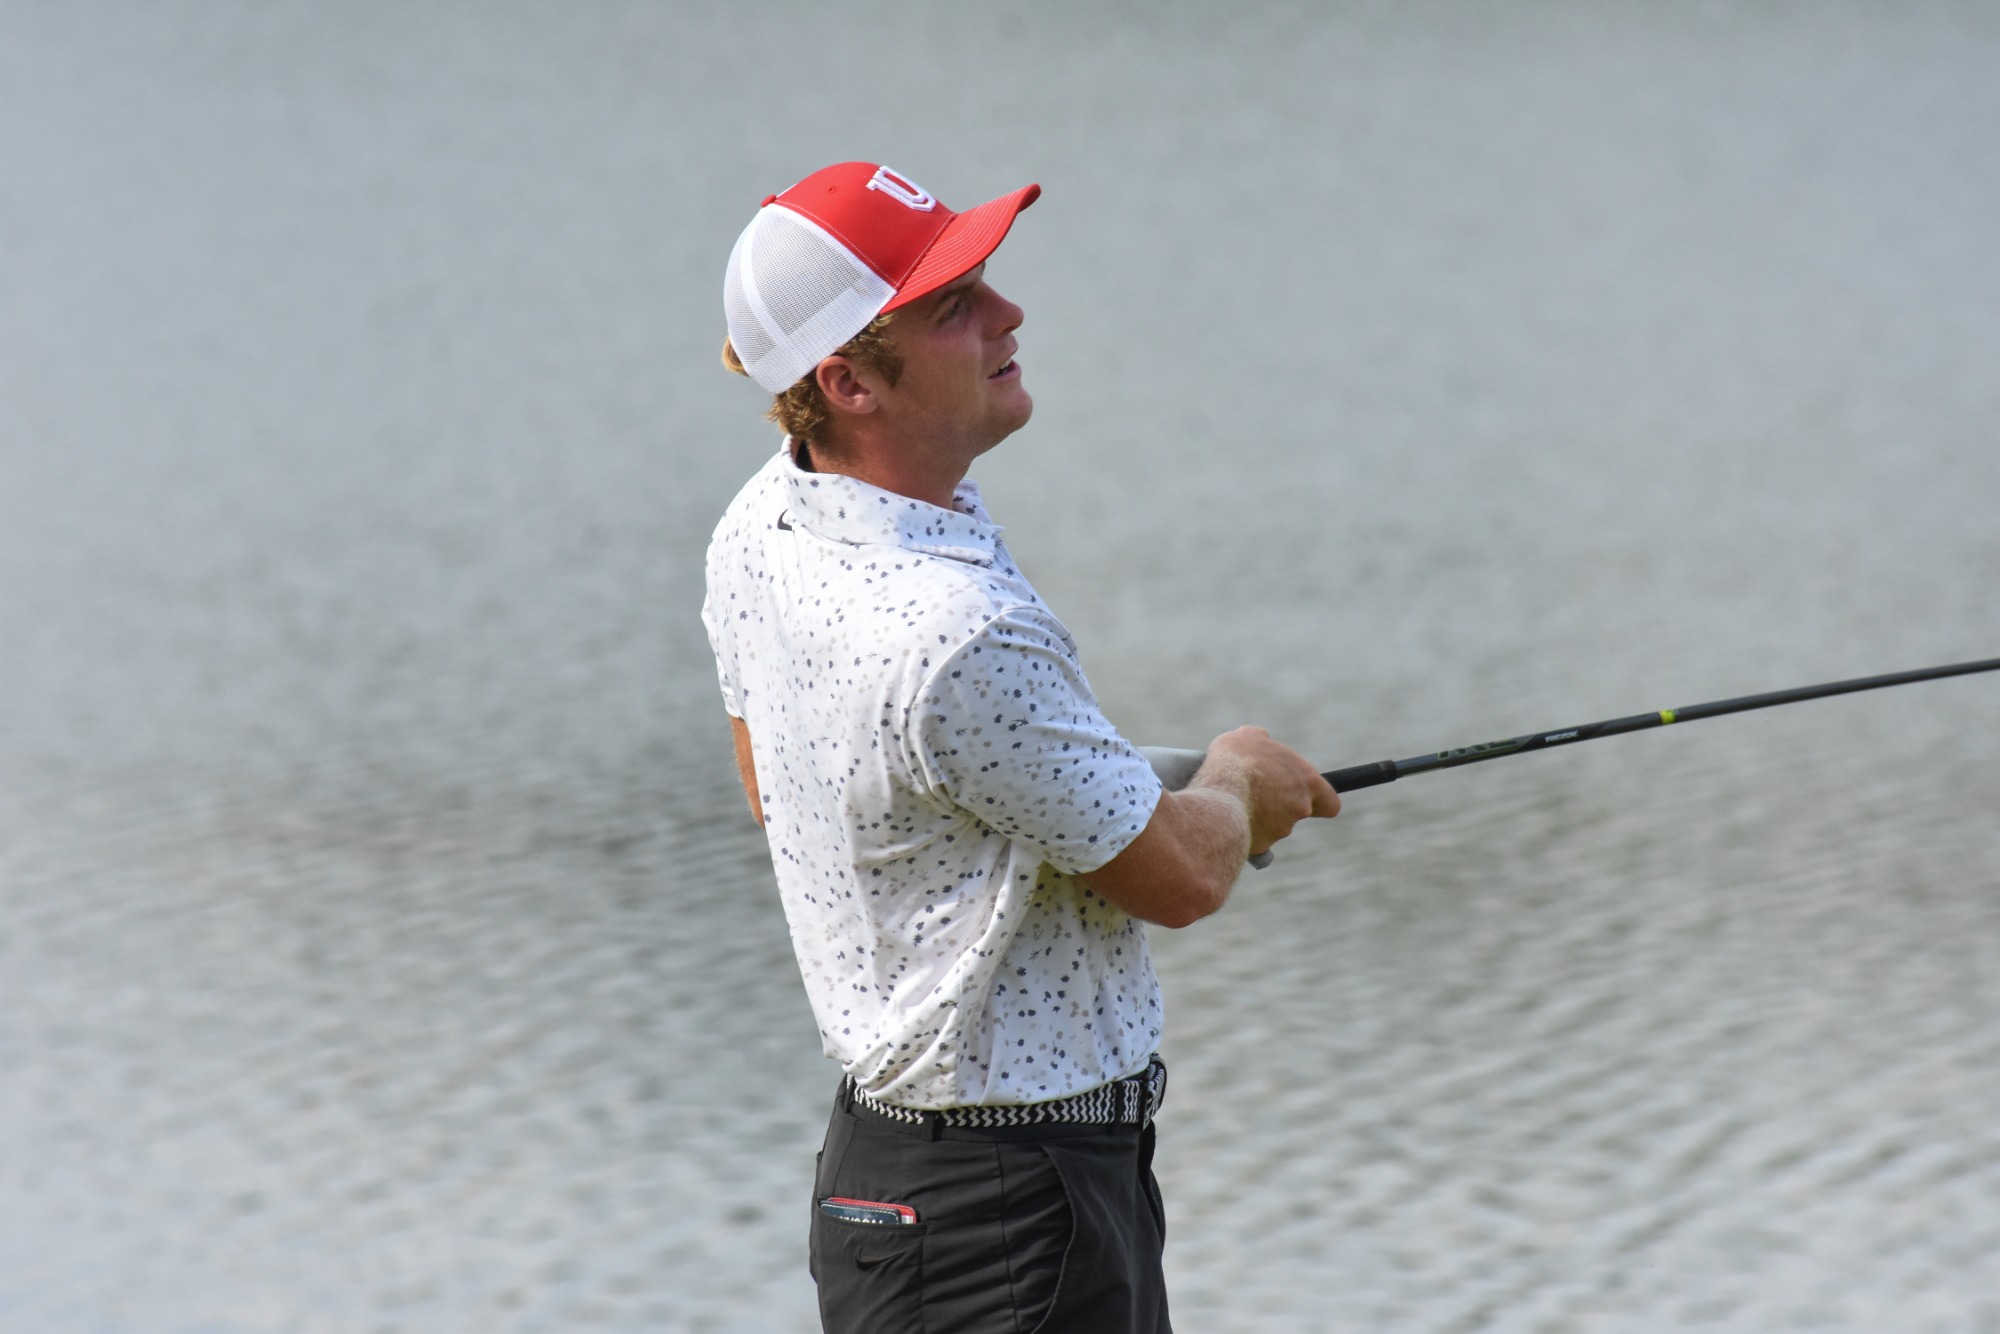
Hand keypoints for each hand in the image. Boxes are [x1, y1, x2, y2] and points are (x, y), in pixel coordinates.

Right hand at [1199, 726, 1339, 856]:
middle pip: (1298, 811)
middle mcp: (1300, 807)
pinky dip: (1244, 830)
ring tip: (1234, 801)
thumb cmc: (1236, 761)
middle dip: (1280, 805)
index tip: (1308, 797)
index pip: (1330, 802)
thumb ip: (1262, 741)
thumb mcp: (1248, 736)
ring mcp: (1282, 828)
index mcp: (1306, 780)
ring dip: (1259, 816)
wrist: (1217, 795)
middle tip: (1258, 793)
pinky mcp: (1263, 845)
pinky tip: (1226, 818)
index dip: (1320, 800)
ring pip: (1275, 825)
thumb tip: (1260, 742)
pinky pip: (1255, 838)